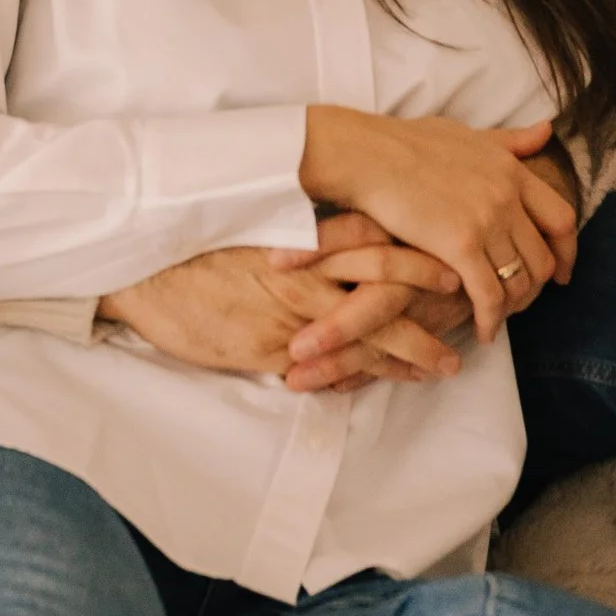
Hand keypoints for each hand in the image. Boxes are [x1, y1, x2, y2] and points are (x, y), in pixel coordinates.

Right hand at [102, 217, 464, 390]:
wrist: (143, 276)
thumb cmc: (195, 252)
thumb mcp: (253, 232)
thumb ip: (298, 242)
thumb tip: (337, 247)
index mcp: (302, 235)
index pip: (375, 234)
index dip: (420, 244)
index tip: (457, 253)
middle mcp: (306, 267)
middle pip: (389, 274)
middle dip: (435, 290)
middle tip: (473, 302)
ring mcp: (292, 310)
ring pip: (372, 325)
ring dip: (417, 345)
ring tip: (450, 362)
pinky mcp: (274, 348)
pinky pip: (335, 364)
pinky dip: (371, 374)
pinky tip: (397, 382)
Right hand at [298, 107, 579, 340]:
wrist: (368, 155)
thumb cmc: (408, 143)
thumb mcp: (469, 134)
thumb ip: (509, 141)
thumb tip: (547, 130)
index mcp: (511, 170)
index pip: (562, 219)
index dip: (566, 251)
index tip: (562, 272)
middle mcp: (507, 196)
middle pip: (543, 257)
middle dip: (536, 286)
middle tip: (519, 300)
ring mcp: (486, 221)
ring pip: (520, 280)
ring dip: (512, 306)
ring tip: (497, 315)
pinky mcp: (460, 246)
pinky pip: (490, 296)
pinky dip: (491, 320)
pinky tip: (482, 330)